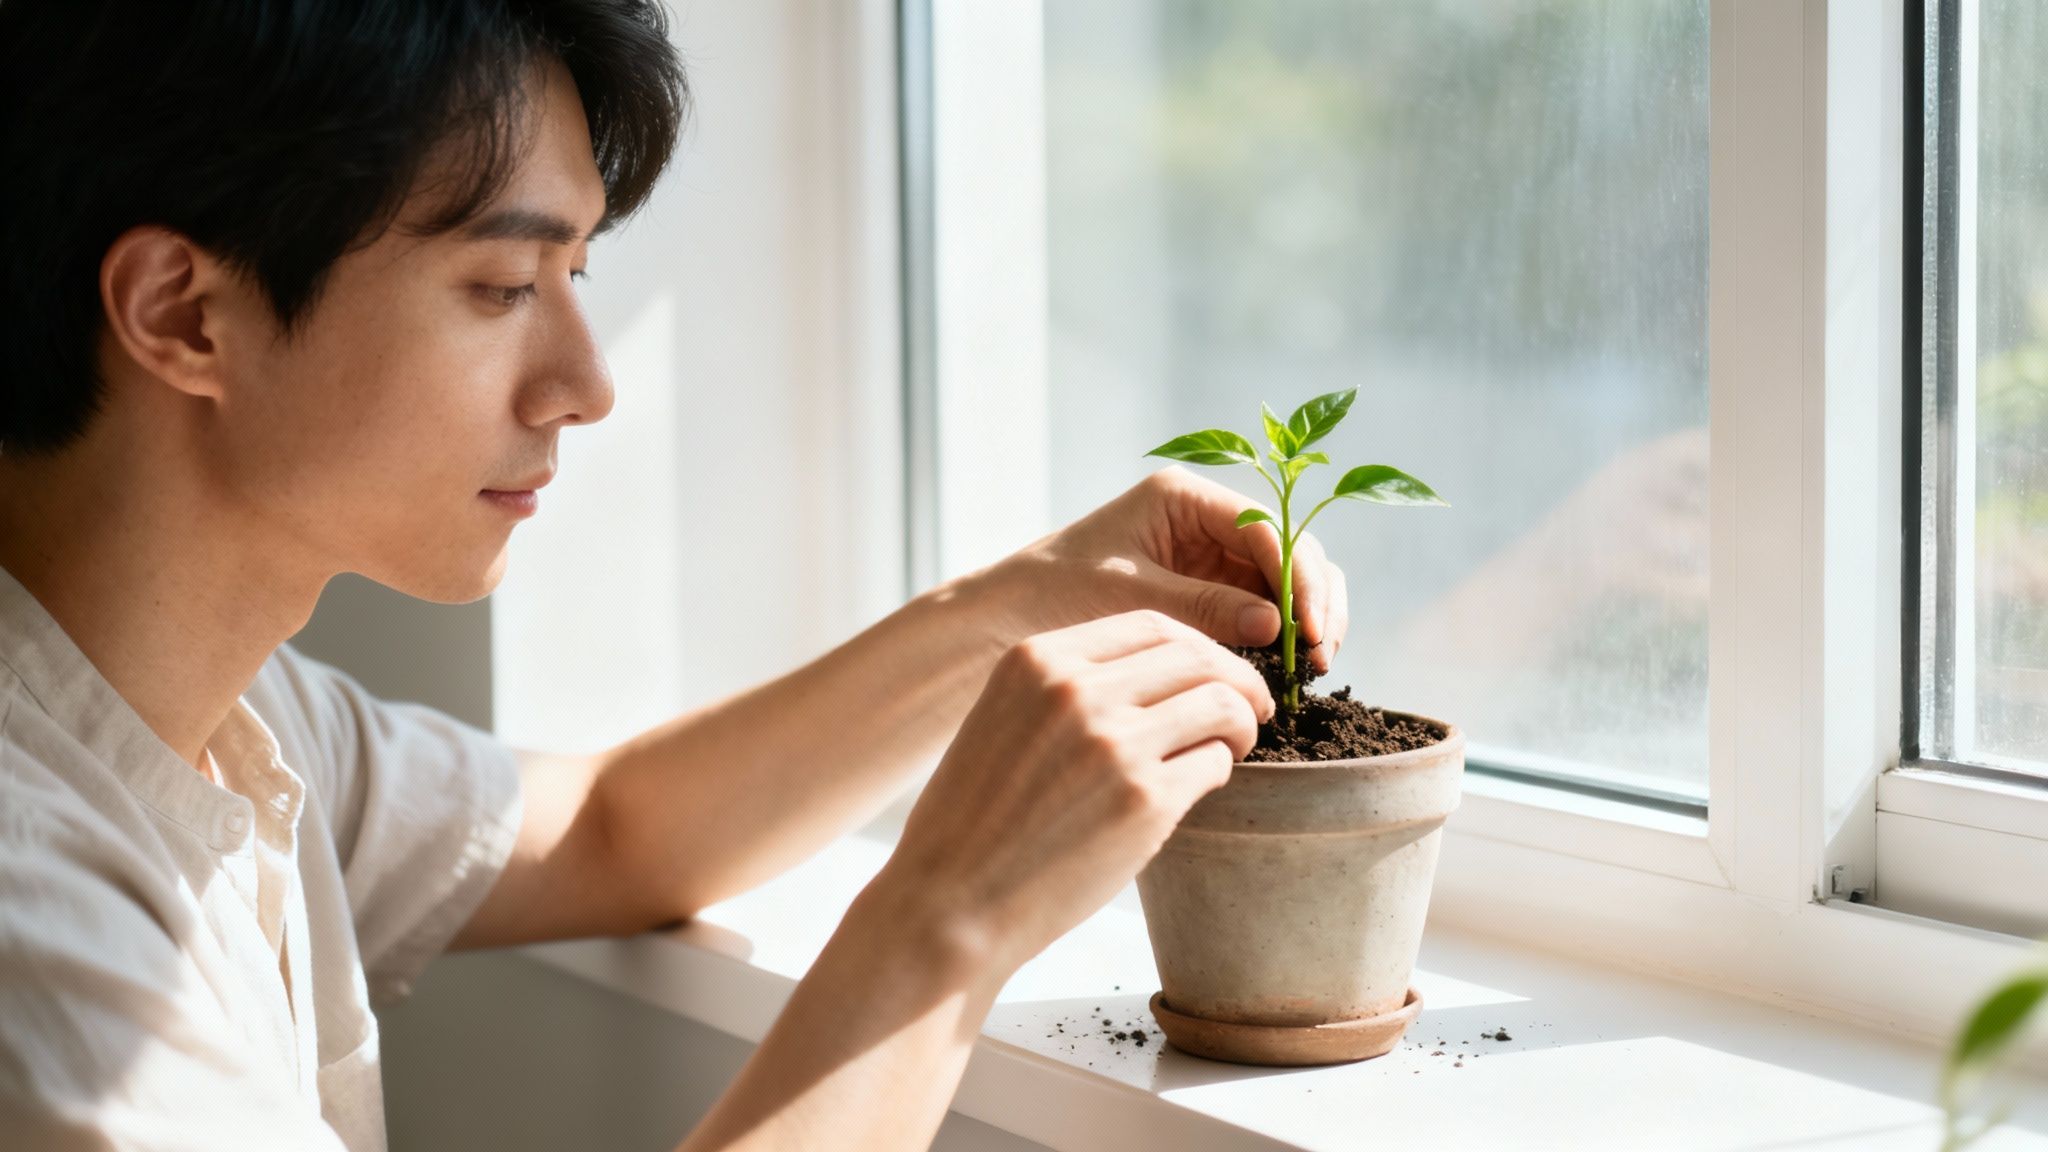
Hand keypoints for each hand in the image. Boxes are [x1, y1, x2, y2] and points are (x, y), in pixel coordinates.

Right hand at [878, 609, 1275, 979]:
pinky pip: (1214, 764)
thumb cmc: (974, 819)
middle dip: (1237, 679)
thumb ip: (1066, 685)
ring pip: (1222, 702)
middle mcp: (1078, 692)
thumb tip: (1156, 673)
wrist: (951, 903)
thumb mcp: (1003, 718)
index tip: (1211, 669)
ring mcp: (1115, 745)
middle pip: (1198, 655)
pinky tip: (1197, 786)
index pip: (1151, 623)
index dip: (1196, 645)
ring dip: (1240, 723)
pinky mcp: (1145, 802)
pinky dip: (1219, 770)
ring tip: (1230, 746)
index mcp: (1038, 660)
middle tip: (1250, 707)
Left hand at [995, 466, 1351, 673]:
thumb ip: (1204, 608)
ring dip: (1308, 619)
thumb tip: (1277, 627)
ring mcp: (1212, 555)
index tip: (1308, 631)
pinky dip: (1284, 634)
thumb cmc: (1054, 594)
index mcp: (1184, 497)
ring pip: (1288, 578)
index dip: (1298, 577)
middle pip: (1291, 548)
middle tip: (1321, 657)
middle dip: (1314, 598)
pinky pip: (1266, 606)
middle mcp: (1207, 518)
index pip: (1268, 526)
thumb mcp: (1129, 599)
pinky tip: (1290, 669)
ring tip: (1314, 669)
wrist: (1008, 617)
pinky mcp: (1211, 592)